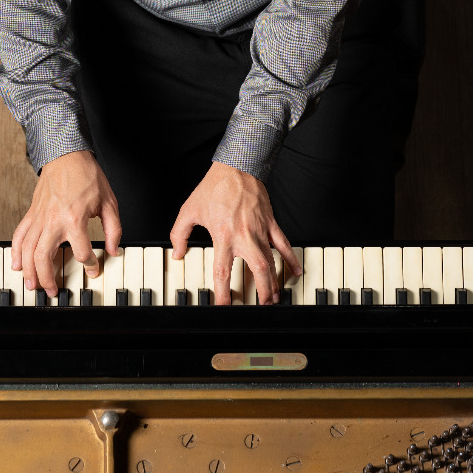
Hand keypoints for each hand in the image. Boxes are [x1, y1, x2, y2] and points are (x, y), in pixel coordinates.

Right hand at [9, 151, 121, 296]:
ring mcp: (40, 218)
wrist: (67, 155)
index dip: (90, 266)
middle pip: (45, 258)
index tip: (93, 270)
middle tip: (53, 291)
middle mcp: (54, 221)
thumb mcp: (109, 202)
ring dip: (29, 271)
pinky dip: (16, 251)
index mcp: (75, 219)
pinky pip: (20, 235)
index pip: (81, 253)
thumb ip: (114, 229)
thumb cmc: (87, 176)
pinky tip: (17, 263)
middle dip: (48, 279)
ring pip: (28, 251)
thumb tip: (113, 250)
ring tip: (33, 285)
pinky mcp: (32, 213)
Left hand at [170, 162, 299, 304]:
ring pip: (271, 262)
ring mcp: (260, 230)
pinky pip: (284, 244)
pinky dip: (290, 259)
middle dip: (261, 292)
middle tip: (261, 306)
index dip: (223, 293)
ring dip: (274, 281)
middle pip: (257, 271)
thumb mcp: (189, 210)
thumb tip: (177, 253)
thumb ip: (179, 234)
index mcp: (223, 236)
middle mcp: (244, 236)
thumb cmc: (214, 187)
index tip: (224, 306)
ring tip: (274, 297)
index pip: (223, 272)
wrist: (236, 167)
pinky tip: (295, 271)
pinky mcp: (270, 222)